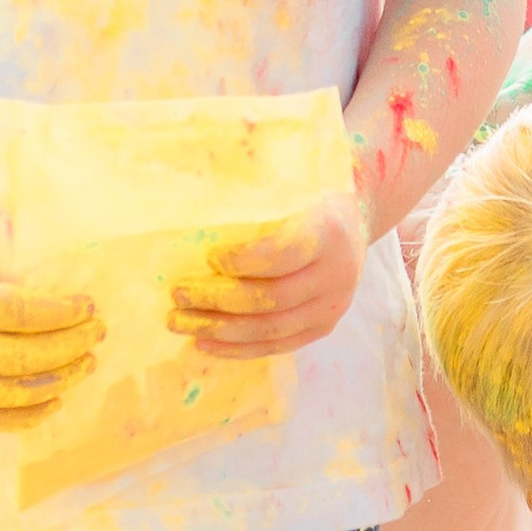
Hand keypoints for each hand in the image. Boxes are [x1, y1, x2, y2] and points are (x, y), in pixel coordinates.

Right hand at [0, 218, 99, 428]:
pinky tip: (56, 397)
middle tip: (98, 334)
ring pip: (13, 394)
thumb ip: (14, 262)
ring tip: (86, 362)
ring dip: (60, 381)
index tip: (92, 307)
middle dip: (71, 347)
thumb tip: (75, 287)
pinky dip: (29, 414)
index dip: (65, 314)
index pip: (23, 314)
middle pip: (24, 358)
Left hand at [170, 196, 367, 357]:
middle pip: (270, 298)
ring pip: (270, 329)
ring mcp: (331, 306)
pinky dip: (238, 348)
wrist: (353, 220)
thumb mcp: (292, 182)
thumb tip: (193, 201)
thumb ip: (255, 194)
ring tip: (180, 322)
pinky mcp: (322, 327)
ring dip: (220, 329)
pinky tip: (205, 343)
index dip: (243, 261)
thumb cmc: (309, 195)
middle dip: (217, 299)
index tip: (208, 257)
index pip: (283, 254)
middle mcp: (336, 274)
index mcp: (328, 231)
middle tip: (178, 294)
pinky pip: (277, 345)